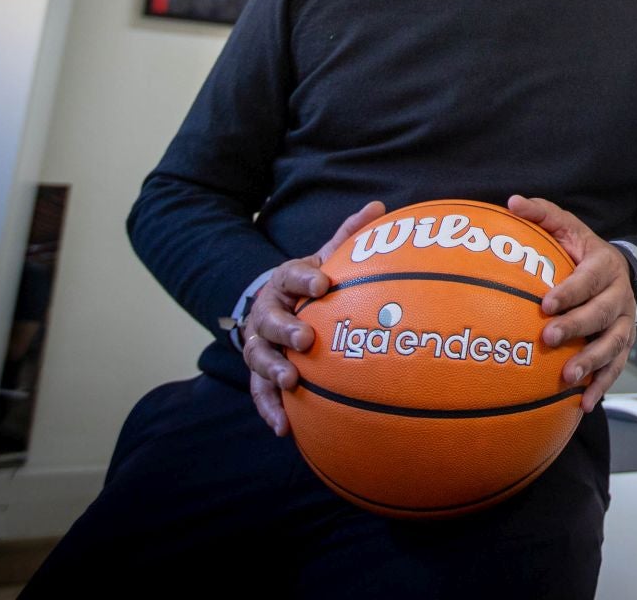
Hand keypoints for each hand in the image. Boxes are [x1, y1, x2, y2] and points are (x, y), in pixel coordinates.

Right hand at [241, 199, 385, 435]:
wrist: (272, 304)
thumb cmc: (310, 284)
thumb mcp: (325, 258)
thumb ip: (348, 236)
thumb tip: (378, 207)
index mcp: (285, 282)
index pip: (290, 276)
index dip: (304, 280)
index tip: (322, 284)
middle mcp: (266, 312)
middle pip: (270, 320)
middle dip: (286, 330)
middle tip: (306, 339)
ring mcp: (258, 343)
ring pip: (257, 357)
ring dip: (272, 370)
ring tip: (291, 383)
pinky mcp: (257, 373)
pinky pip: (259, 393)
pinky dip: (269, 410)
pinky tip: (285, 428)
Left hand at [509, 194, 634, 411]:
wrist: (620, 272)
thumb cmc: (581, 252)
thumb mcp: (567, 228)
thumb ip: (542, 215)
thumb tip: (511, 202)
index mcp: (604, 266)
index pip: (589, 278)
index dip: (571, 291)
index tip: (545, 303)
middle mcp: (619, 296)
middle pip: (602, 313)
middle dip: (577, 327)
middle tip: (550, 338)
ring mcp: (624, 323)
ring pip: (613, 344)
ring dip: (592, 362)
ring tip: (568, 377)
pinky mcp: (623, 346)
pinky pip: (616, 368)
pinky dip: (602, 385)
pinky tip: (584, 403)